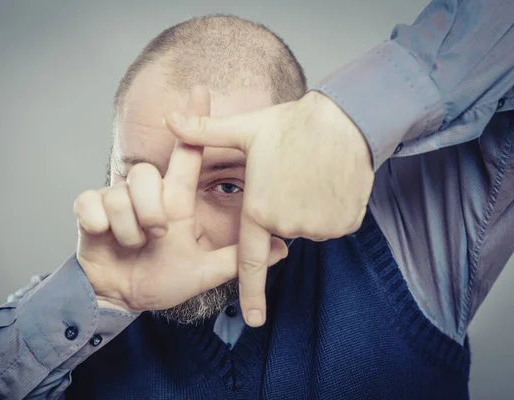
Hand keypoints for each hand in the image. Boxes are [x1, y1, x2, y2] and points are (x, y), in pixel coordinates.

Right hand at [73, 86, 287, 312]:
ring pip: (120, 193)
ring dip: (128, 228)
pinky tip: (106, 238)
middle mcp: (147, 195)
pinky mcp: (89, 210)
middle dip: (150, 210)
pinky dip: (99, 226)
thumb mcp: (201, 273)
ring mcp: (116, 200)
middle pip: (146, 174)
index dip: (194, 123)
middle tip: (156, 235)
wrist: (120, 299)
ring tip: (134, 246)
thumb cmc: (161, 281)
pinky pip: (90, 204)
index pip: (186, 155)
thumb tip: (282, 248)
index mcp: (175, 203)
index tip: (201, 90)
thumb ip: (236, 259)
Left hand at [165, 90, 373, 326]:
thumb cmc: (292, 125)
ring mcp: (318, 226)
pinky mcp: (344, 223)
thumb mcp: (245, 128)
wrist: (346, 120)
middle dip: (283, 207)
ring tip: (311, 174)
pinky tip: (330, 181)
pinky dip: (331, 208)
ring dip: (308, 208)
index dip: (252, 294)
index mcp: (259, 209)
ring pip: (308, 225)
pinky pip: (332, 223)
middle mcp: (287, 224)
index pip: (249, 260)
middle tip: (291, 175)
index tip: (254, 321)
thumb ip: (204, 132)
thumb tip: (168, 120)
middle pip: (281, 228)